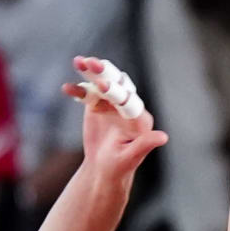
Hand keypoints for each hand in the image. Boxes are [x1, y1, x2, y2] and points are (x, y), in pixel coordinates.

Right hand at [68, 56, 167, 188]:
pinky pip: (87, 94)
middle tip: (90, 62)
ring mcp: (112, 103)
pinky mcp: (97, 104)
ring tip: (78, 61)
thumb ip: (145, 145)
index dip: (115, 91)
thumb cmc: (119, 167)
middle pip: (117, 84)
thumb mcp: (131, 158)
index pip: (128, 100)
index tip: (100, 84)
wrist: (103, 169)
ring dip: (90, 72)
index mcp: (139, 117)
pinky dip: (77, 90)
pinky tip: (66, 88)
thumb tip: (163, 137)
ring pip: (101, 83)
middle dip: (104, 72)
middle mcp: (127, 105)